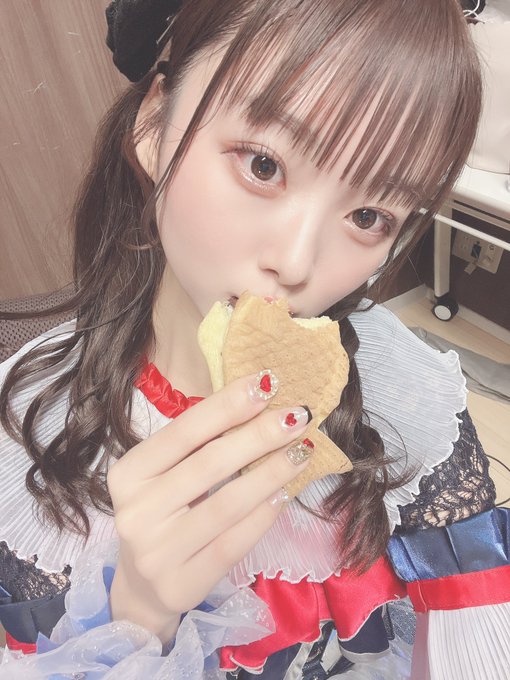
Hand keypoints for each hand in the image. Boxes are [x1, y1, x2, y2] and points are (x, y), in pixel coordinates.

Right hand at [107, 372, 311, 642]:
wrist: (143, 587)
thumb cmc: (162, 514)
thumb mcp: (163, 475)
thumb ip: (197, 445)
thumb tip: (256, 401)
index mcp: (128, 473)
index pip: (184, 431)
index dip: (228, 405)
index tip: (267, 383)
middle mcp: (135, 511)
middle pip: (209, 464)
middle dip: (259, 434)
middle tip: (298, 415)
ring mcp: (156, 553)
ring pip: (226, 504)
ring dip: (272, 473)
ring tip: (302, 451)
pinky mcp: (181, 585)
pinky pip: (233, 545)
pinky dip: (264, 516)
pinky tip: (285, 494)